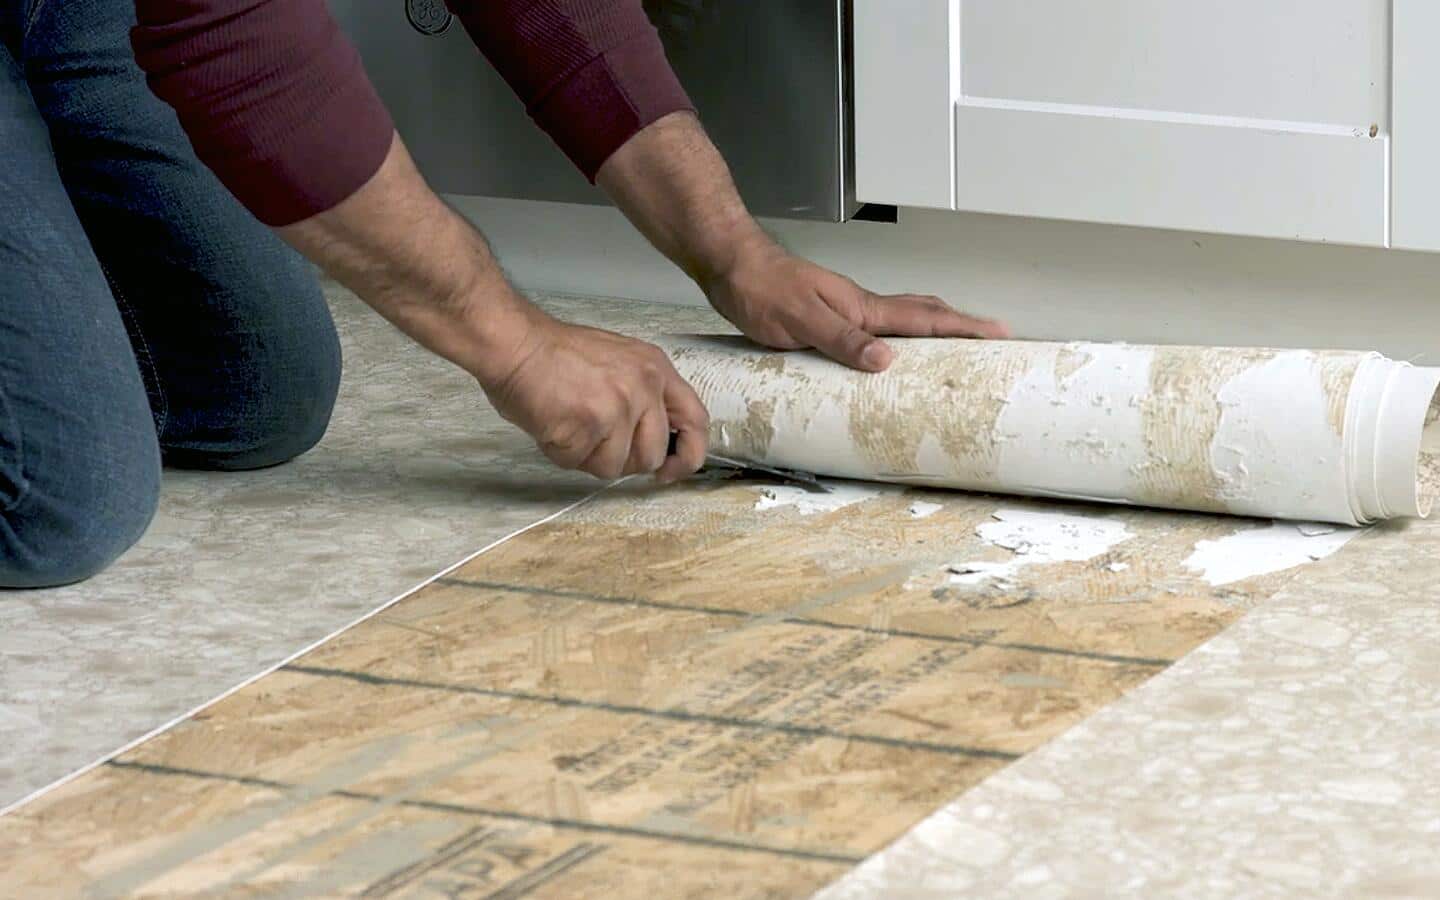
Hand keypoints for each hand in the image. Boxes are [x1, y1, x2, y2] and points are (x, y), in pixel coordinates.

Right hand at [480, 311, 708, 481]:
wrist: (515, 344)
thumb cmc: (555, 355)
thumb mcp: (618, 363)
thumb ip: (642, 398)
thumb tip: (654, 443)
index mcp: (656, 370)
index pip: (696, 420)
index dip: (688, 454)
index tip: (669, 470)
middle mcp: (645, 387)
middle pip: (652, 455)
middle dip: (623, 460)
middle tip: (594, 441)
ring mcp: (620, 406)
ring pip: (616, 467)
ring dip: (588, 457)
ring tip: (568, 425)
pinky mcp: (591, 424)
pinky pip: (580, 463)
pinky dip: (562, 453)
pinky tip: (552, 425)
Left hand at [704, 240, 1009, 371]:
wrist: (731, 266)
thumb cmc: (762, 290)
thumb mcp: (801, 320)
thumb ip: (842, 339)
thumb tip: (887, 361)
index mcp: (862, 307)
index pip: (924, 318)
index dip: (963, 327)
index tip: (1000, 333)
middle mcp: (860, 307)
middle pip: (922, 314)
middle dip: (960, 327)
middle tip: (990, 340)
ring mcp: (846, 309)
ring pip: (901, 319)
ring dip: (932, 330)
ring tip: (955, 346)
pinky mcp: (828, 317)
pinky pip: (875, 328)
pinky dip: (897, 337)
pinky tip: (890, 351)